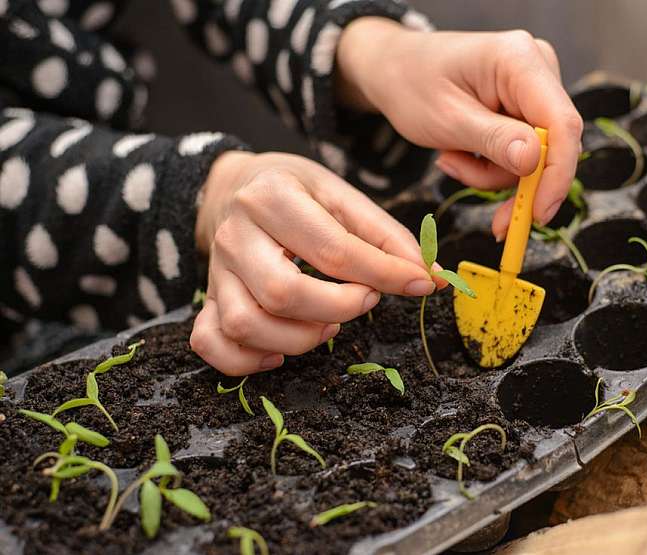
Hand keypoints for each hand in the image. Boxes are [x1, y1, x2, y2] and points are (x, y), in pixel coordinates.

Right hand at [191, 151, 435, 374]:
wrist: (234, 186)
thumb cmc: (294, 191)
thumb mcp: (341, 195)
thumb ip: (386, 236)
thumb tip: (431, 275)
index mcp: (271, 198)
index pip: (333, 250)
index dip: (384, 274)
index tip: (419, 283)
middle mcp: (235, 235)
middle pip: (282, 293)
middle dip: (339, 308)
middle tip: (366, 299)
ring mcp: (216, 271)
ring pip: (246, 324)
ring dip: (299, 338)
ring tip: (329, 322)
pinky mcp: (208, 299)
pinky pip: (211, 343)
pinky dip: (246, 360)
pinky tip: (282, 351)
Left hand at [336, 18, 582, 239]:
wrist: (394, 69)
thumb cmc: (412, 85)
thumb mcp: (446, 119)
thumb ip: (493, 140)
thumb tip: (535, 162)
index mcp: (520, 60)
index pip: (561, 123)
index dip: (557, 174)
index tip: (538, 214)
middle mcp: (538, 68)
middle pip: (554, 145)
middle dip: (520, 184)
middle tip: (496, 223)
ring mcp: (534, 88)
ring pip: (537, 157)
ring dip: (493, 175)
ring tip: (450, 160)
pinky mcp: (526, 107)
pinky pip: (524, 155)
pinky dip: (492, 167)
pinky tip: (459, 154)